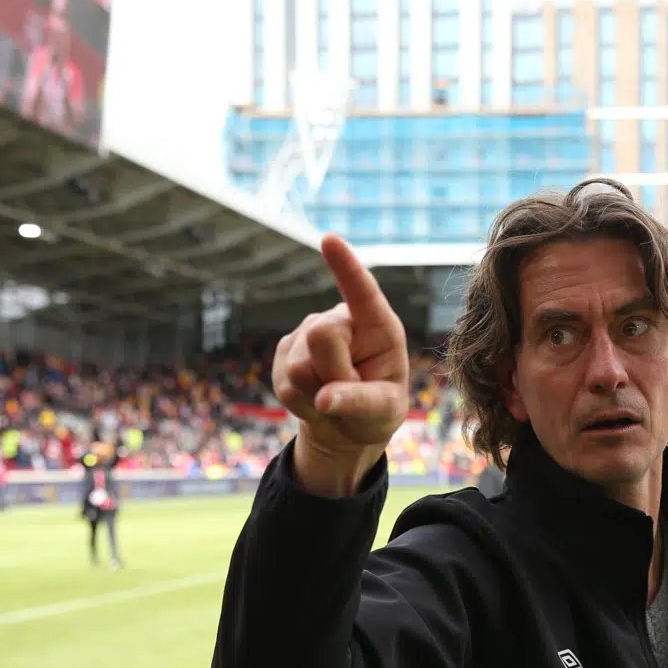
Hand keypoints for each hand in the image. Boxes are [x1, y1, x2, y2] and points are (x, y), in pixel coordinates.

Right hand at [272, 234, 409, 495]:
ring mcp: (308, 334)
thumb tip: (324, 399)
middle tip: (347, 394)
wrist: (346, 428)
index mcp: (377, 325)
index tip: (329, 239)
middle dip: (333, 373)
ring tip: (333, 399)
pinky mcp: (284, 353)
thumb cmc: (376, 412)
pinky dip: (301, 404)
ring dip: (316, 395)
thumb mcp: (383, 410)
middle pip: (321, 336)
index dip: (345, 266)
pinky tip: (314, 401)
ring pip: (299, 367)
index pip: (362, 291)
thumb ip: (360, 400)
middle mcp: (341, 321)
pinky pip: (284, 385)